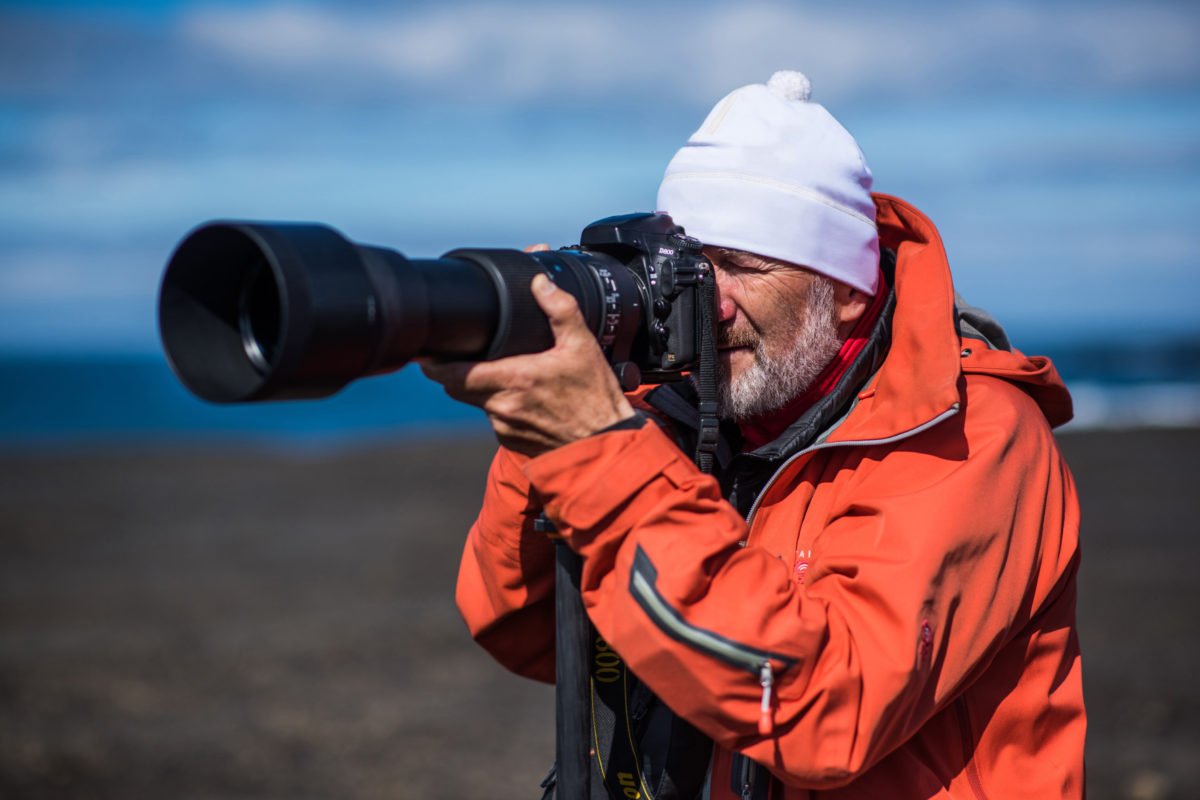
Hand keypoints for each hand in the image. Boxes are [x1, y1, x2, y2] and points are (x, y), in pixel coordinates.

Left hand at [420, 272, 634, 456]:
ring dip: (477, 386)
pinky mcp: (509, 440)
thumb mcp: (583, 346)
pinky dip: (496, 404)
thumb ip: (561, 309)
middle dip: (452, 370)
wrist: (604, 442)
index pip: (452, 373)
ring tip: (496, 370)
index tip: (431, 351)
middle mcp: (501, 406)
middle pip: (455, 387)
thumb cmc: (594, 398)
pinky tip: (517, 395)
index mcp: (514, 379)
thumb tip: (541, 283)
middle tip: (459, 354)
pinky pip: (492, 417)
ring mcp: (503, 426)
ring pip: (474, 401)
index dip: (435, 362)